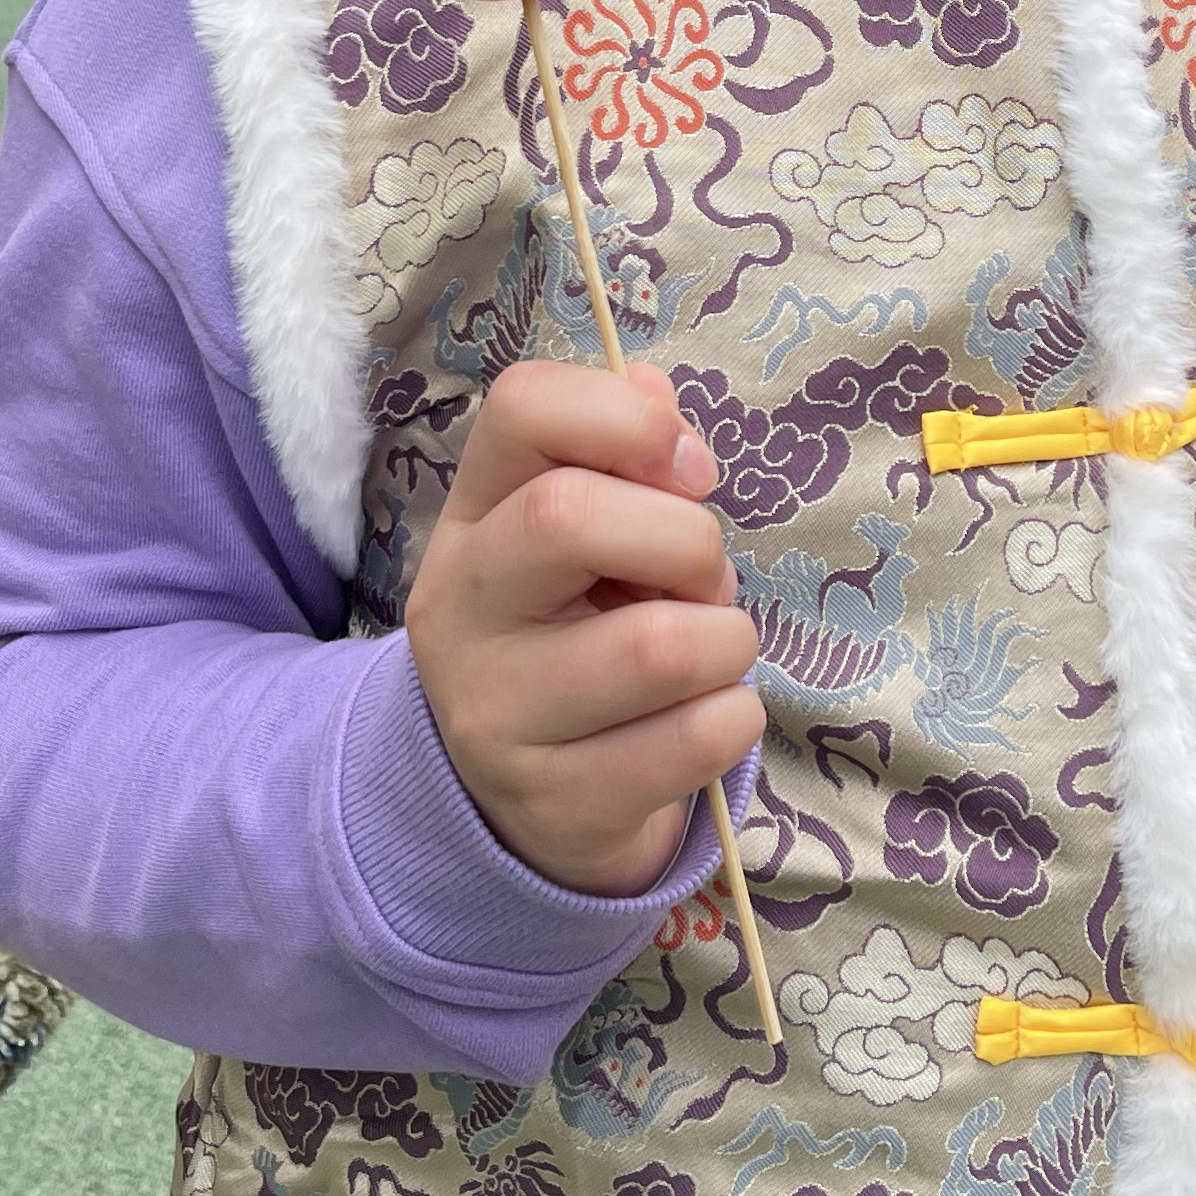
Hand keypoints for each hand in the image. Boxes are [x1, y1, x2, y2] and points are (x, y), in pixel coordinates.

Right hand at [405, 363, 762, 895]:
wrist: (515, 805)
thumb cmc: (574, 637)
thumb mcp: (577, 541)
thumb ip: (618, 456)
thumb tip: (655, 390)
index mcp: (471, 519)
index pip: (520, 409)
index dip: (626, 418)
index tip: (690, 468)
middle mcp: (461, 609)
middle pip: (570, 517)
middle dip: (686, 540)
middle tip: (704, 578)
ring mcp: (496, 716)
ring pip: (659, 646)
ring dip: (727, 640)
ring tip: (708, 654)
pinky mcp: (556, 803)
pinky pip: (697, 739)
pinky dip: (735, 717)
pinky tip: (704, 718)